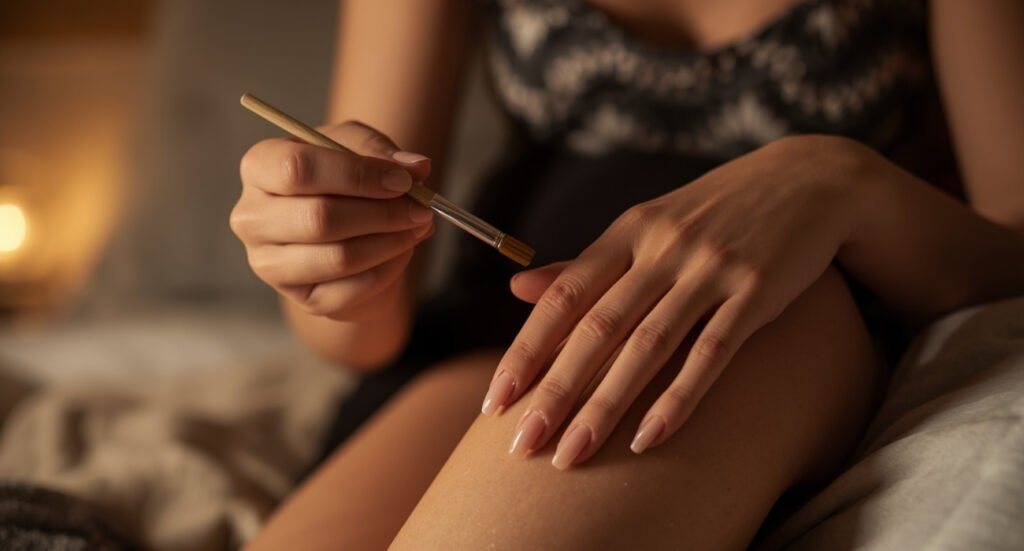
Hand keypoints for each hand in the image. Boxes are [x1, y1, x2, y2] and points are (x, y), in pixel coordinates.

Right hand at [231, 121, 434, 320]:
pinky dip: (388, 269)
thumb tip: (416, 168)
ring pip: (338, 258)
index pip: (297, 168)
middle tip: (421, 209)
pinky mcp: (300, 297)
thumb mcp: (358, 148)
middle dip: (383, 213)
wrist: (345, 230)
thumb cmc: (344, 179)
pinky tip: (401, 250)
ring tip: (419, 227)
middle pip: (319, 218)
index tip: (403, 181)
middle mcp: (252, 217)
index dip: (357, 175)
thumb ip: (381, 152)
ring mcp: (270, 263)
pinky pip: (352, 289)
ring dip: (391, 242)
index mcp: (259, 166)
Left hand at [481, 135, 865, 468]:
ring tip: (571, 457)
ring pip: (646, 346)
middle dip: (555, 392)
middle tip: (521, 446)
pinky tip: (647, 442)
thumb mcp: (646, 225)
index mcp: (628, 232)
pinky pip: (711, 353)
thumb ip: (585, 264)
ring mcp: (710, 268)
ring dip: (605, 406)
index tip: (495, 403)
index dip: (526, 352)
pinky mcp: (758, 291)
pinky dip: (678, 399)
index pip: (562, 298)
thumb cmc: (715, 213)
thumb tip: (516, 288)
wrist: (809, 179)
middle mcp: (662, 248)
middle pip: (596, 329)